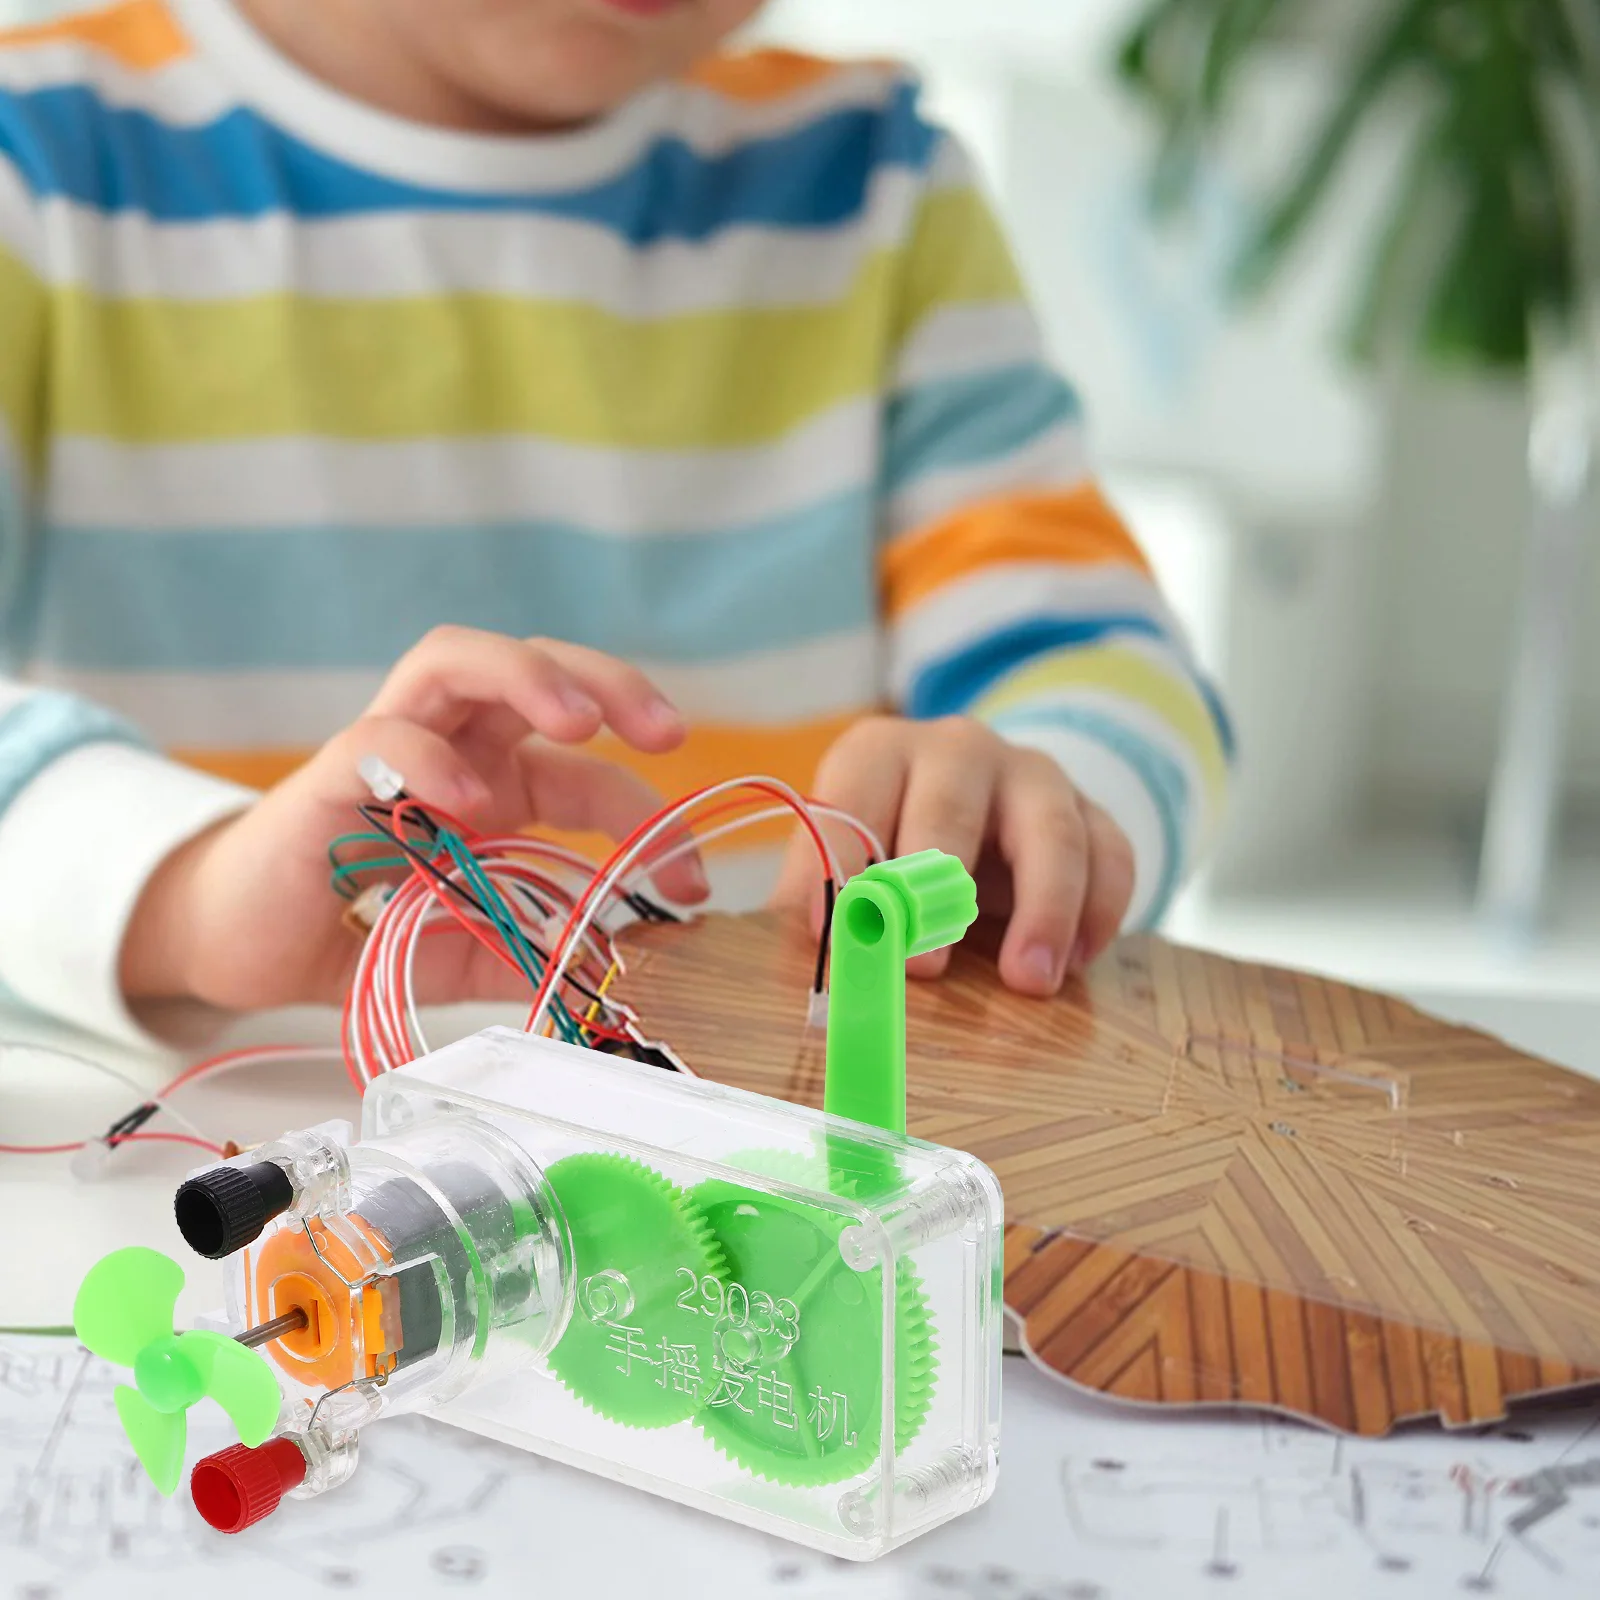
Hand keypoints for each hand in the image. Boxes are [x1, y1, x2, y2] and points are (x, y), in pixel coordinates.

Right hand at [120, 628, 707, 1010]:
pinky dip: (429, 757)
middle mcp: (453, 747)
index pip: (589, 775)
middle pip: (534, 668)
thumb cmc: (360, 931)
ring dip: (526, 676)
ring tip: (580, 722)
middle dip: (609, 682)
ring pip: (456, 661)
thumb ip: (534, 948)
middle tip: (665, 733)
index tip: (692, 880)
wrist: (244, 945)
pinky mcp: (326, 776)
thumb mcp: (470, 950)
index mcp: (500, 780)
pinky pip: (379, 736)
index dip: (650, 818)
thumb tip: (618, 962)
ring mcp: (389, 749)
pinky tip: (469, 801)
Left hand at [772, 715, 1134, 995]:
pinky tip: (1075, 963)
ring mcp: (1031, 774)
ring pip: (1050, 831)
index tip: (842, 934)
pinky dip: (1099, 911)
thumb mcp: (846, 863)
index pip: (851, 801)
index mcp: (876, 754)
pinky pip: (1110, 854)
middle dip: (936, 890)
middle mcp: (955, 749)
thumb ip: (823, 899)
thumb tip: (809, 955)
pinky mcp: (1091, 810)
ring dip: (1042, 910)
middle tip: (926, 967)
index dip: (843, 867)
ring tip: (1028, 982)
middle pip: (950, 808)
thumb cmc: (891, 849)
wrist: (975, 815)